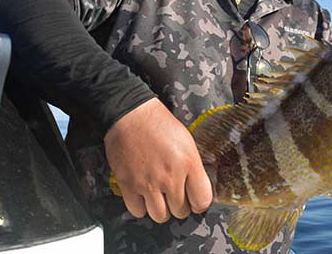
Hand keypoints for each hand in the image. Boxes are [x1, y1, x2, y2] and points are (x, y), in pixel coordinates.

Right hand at [104, 98, 212, 222]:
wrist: (130, 115)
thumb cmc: (159, 124)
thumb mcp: (187, 141)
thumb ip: (194, 167)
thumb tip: (198, 188)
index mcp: (188, 163)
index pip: (202, 201)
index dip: (199, 202)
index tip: (195, 199)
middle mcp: (169, 177)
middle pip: (181, 211)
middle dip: (179, 205)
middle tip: (174, 193)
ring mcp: (148, 183)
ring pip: (160, 216)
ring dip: (161, 208)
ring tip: (159, 195)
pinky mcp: (129, 185)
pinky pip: (138, 211)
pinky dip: (141, 206)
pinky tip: (143, 194)